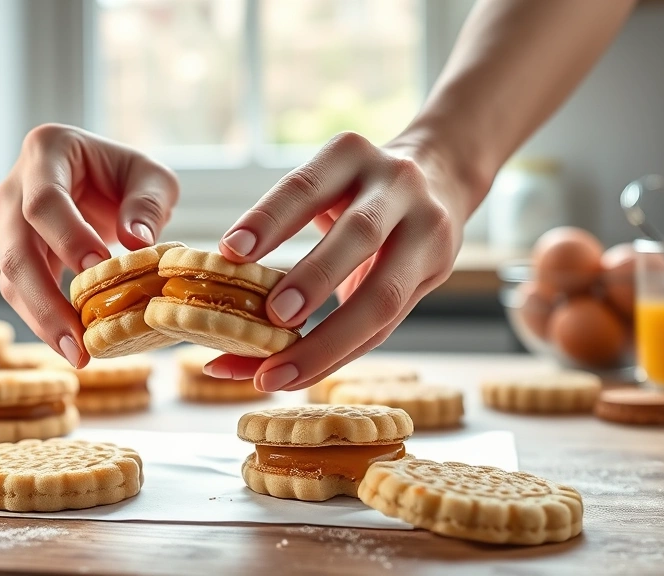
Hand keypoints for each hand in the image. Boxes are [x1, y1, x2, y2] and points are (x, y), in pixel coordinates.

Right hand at [0, 124, 178, 366]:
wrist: (101, 179)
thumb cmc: (126, 174)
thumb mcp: (151, 176)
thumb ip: (148, 203)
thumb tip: (137, 244)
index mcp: (46, 151)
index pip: (44, 202)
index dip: (67, 237)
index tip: (96, 269)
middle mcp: (15, 188)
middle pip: (16, 249)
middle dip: (45, 300)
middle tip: (77, 341)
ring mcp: (8, 223)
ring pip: (11, 278)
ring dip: (42, 320)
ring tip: (77, 355)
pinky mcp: (15, 254)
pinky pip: (21, 291)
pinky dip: (45, 320)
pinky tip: (72, 345)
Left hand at [205, 132, 471, 390]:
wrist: (442, 176)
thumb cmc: (357, 189)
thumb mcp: (326, 181)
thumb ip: (283, 220)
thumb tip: (221, 286)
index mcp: (350, 154)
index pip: (305, 186)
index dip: (269, 218)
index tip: (230, 251)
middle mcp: (396, 184)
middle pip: (359, 236)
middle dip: (314, 279)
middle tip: (272, 316)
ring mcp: (426, 228)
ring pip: (382, 296)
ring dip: (327, 342)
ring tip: (274, 373)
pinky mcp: (438, 270)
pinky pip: (386, 326)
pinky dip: (338, 356)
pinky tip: (297, 376)